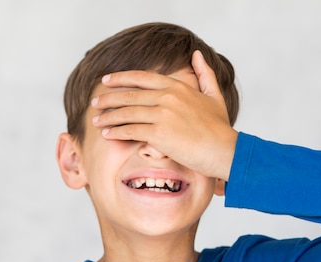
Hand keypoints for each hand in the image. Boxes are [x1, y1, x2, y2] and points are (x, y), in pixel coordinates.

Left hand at [91, 50, 237, 180]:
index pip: (142, 78)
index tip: (107, 80)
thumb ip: (205, 74)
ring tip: (96, 121)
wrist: (224, 150)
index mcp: (177, 87)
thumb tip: (197, 54)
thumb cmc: (220, 128)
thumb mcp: (214, 95)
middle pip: (130, 95)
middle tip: (95, 103)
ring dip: (108, 117)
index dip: (121, 78)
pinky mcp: (159, 133)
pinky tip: (107, 134)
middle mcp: (168, 97)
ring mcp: (162, 114)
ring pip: (127, 113)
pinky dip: (116, 132)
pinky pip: (131, 130)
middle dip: (108, 99)